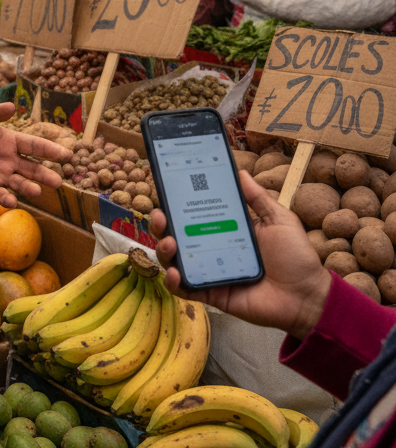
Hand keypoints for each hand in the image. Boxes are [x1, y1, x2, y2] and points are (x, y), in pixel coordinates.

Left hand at [0, 102, 70, 208]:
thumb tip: (11, 106)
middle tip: (58, 182)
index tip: (67, 155)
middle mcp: (10, 160)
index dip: (50, 150)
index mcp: (11, 141)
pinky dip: (7, 198)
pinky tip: (12, 201)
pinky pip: (0, 194)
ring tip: (37, 191)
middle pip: (32, 168)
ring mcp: (0, 175)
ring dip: (29, 187)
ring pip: (19, 183)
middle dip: (45, 175)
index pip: (34, 146)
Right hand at [151, 169, 331, 339]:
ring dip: (164, 249)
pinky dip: (174, 283)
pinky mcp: (212, 293)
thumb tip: (240, 172)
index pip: (194, 212)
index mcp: (225, 227)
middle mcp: (212, 247)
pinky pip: (186, 289)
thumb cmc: (296, 258)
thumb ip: (258, 198)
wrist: (308, 297)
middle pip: (176, 233)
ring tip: (169, 242)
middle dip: (161, 224)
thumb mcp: (279, 220)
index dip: (177, 202)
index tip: (165, 189)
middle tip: (160, 216)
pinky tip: (175, 273)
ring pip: (175, 259)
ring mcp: (210, 270)